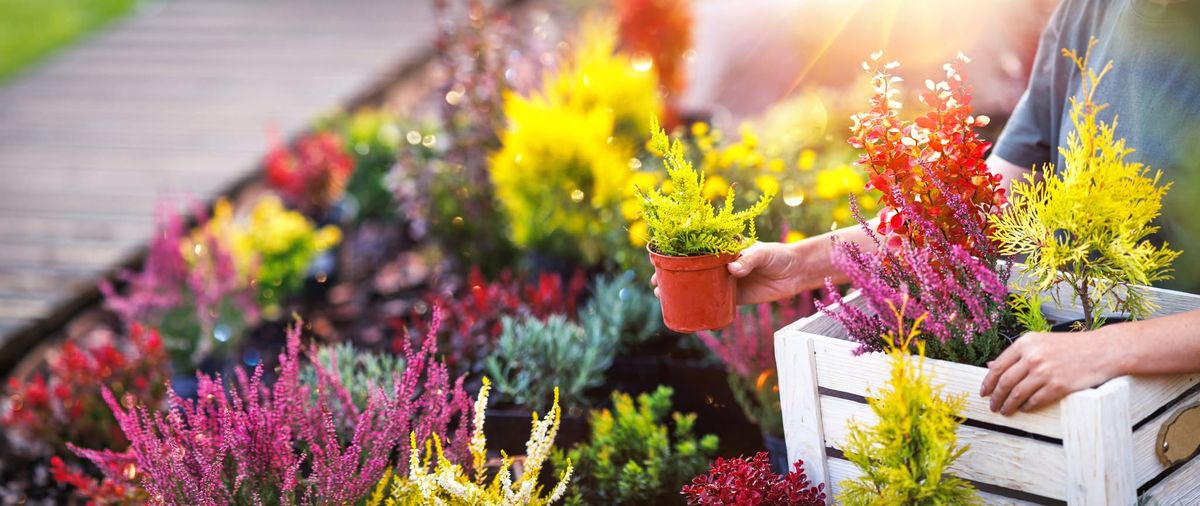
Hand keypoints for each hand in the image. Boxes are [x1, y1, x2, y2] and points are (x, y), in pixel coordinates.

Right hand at [652, 242, 803, 304]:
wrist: (796, 273)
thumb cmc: (779, 256)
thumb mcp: (762, 253)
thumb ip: (748, 260)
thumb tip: (733, 270)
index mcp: (722, 247)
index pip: (694, 248)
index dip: (675, 255)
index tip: (660, 261)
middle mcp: (720, 263)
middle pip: (690, 268)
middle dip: (671, 275)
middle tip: (656, 284)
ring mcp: (725, 280)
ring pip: (698, 285)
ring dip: (681, 291)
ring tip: (662, 297)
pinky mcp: (733, 296)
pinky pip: (712, 301)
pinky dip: (699, 306)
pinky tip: (686, 311)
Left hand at [979, 330, 1122, 414]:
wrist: (1102, 350)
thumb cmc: (1071, 346)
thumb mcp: (1040, 342)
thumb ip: (1016, 354)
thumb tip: (989, 366)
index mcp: (1026, 343)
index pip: (998, 367)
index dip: (988, 382)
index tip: (983, 392)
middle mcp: (1033, 357)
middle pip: (1005, 382)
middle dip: (996, 398)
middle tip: (992, 406)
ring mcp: (1045, 372)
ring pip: (1017, 394)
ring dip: (1008, 406)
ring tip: (1005, 411)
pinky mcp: (1058, 386)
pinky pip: (1035, 401)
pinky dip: (1027, 407)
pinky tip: (1025, 409)